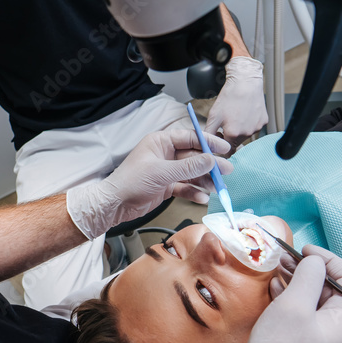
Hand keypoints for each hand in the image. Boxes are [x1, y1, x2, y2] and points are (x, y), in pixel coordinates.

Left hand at [66, 130, 232, 238]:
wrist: (115, 205)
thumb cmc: (130, 182)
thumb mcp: (162, 172)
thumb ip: (188, 167)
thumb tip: (210, 160)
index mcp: (160, 142)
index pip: (190, 137)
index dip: (208, 142)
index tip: (224, 148)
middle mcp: (165, 154)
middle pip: (194, 156)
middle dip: (210, 165)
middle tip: (226, 171)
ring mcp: (166, 171)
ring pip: (191, 173)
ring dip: (204, 180)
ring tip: (217, 187)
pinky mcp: (166, 186)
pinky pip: (185, 187)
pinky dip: (194, 192)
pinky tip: (202, 198)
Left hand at [205, 57, 268, 148]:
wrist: (245, 82)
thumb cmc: (229, 97)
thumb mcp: (214, 116)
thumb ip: (209, 134)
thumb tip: (206, 145)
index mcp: (233, 134)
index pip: (228, 151)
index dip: (222, 145)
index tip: (220, 137)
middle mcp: (247, 133)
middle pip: (237, 143)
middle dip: (231, 137)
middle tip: (226, 123)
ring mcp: (257, 128)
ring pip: (246, 135)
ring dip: (240, 130)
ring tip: (236, 115)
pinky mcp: (264, 122)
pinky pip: (254, 127)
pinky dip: (249, 123)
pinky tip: (245, 112)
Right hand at [206, 245, 341, 342]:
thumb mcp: (295, 304)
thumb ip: (308, 276)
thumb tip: (314, 261)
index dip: (328, 260)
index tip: (305, 251)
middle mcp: (340, 329)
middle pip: (330, 288)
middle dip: (307, 269)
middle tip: (285, 257)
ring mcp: (322, 337)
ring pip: (314, 299)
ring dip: (296, 280)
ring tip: (277, 268)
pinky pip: (303, 313)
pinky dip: (290, 296)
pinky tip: (274, 287)